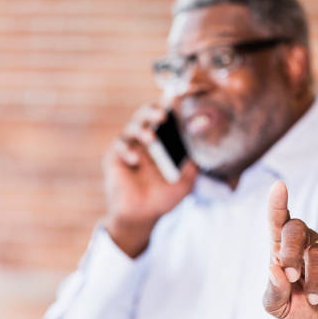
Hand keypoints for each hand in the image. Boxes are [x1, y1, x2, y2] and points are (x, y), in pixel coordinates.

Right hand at [103, 104, 197, 257]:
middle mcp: (145, 139)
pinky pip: (119, 145)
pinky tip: (135, 159)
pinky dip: (127, 149)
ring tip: (150, 138)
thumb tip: (202, 150)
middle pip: (146, 115)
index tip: (177, 103)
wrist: (142, 215)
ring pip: (132, 127)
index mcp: (162, 141)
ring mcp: (130, 146)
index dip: (169, 108)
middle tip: (163, 115)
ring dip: (142, 130)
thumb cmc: (163, 197)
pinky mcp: (115, 156)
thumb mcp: (185, 182)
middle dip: (153, 111)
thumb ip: (193, 166)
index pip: (164, 118)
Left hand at [262, 181, 317, 318]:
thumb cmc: (299, 306)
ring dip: (313, 281)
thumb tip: (275, 270)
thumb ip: (274, 291)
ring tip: (314, 298)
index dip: (277, 203)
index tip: (279, 186)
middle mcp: (303, 241)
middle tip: (292, 276)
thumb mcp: (278, 306)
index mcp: (281, 247)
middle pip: (295, 228)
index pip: (277, 220)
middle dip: (291, 252)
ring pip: (316, 252)